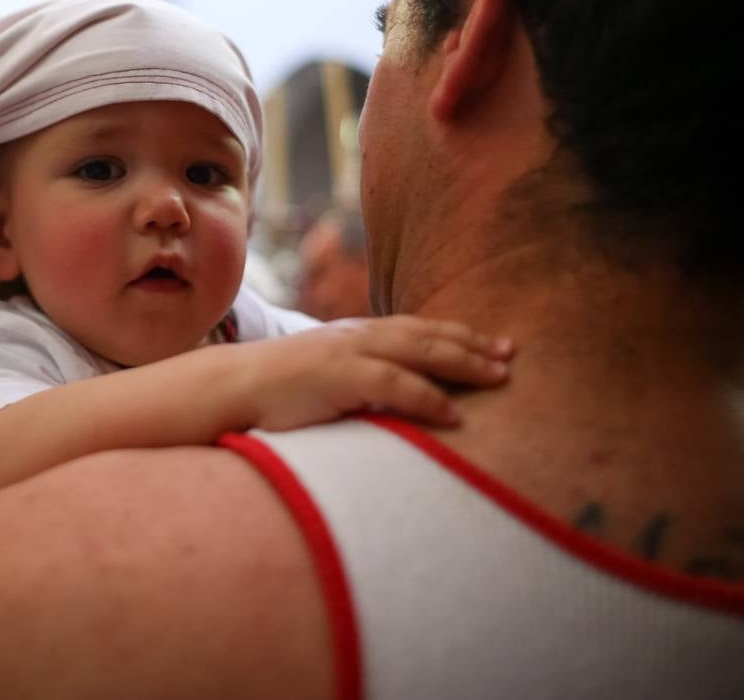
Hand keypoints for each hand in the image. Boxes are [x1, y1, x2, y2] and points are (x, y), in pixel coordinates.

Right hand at [239, 316, 513, 430]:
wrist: (231, 386)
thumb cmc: (276, 390)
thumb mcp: (326, 376)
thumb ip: (358, 379)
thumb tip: (389, 396)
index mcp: (355, 334)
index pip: (417, 328)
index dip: (458, 335)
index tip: (495, 344)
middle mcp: (357, 335)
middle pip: (427, 334)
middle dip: (472, 343)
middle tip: (512, 354)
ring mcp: (348, 352)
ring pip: (419, 351)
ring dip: (463, 363)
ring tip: (499, 377)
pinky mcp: (338, 375)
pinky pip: (394, 384)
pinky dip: (427, 397)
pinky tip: (453, 413)